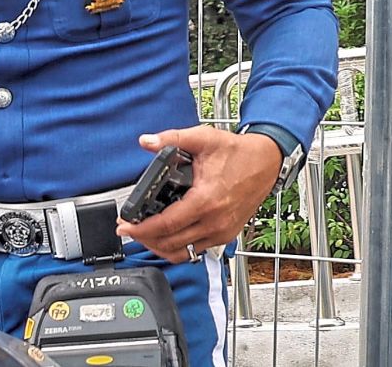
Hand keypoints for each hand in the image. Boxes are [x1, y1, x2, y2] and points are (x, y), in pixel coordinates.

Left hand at [115, 125, 282, 262]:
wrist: (267, 162)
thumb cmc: (238, 153)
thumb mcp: (202, 138)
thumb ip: (171, 139)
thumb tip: (146, 141)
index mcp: (206, 200)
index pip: (167, 224)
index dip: (141, 228)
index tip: (124, 227)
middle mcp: (215, 222)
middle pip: (171, 243)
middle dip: (144, 238)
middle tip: (127, 229)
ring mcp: (222, 231)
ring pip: (184, 252)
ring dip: (159, 246)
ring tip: (143, 234)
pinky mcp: (226, 234)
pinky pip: (196, 250)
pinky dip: (177, 247)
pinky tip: (165, 236)